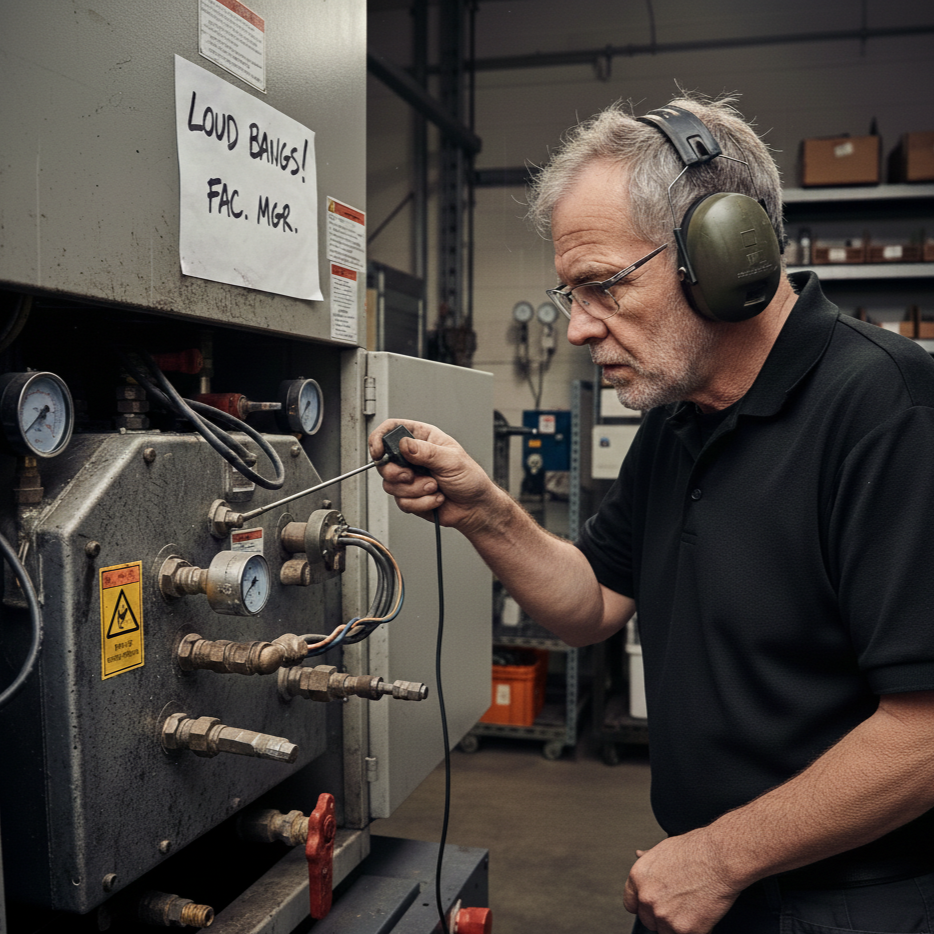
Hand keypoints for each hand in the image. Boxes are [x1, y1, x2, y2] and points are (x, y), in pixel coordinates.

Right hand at [367, 418, 497, 530]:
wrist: (474, 507)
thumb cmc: (470, 479)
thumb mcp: (451, 460)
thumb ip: (426, 451)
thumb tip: (404, 445)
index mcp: (423, 438)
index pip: (392, 429)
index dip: (379, 438)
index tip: (378, 451)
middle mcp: (413, 456)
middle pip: (384, 461)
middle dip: (397, 473)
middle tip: (411, 476)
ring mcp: (410, 477)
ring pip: (391, 484)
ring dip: (415, 490)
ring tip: (434, 487)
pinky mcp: (410, 496)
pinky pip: (401, 501)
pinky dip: (420, 503)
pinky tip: (435, 498)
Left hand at [623, 831, 741, 933]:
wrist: (719, 859)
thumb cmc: (695, 850)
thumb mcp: (664, 849)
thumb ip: (649, 859)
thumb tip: (638, 854)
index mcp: (638, 878)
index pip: (631, 903)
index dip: (644, 905)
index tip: (654, 905)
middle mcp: (647, 898)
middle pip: (648, 920)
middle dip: (662, 915)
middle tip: (679, 904)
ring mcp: (665, 916)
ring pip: (666, 931)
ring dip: (677, 925)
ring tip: (692, 907)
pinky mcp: (684, 930)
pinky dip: (695, 930)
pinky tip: (703, 914)